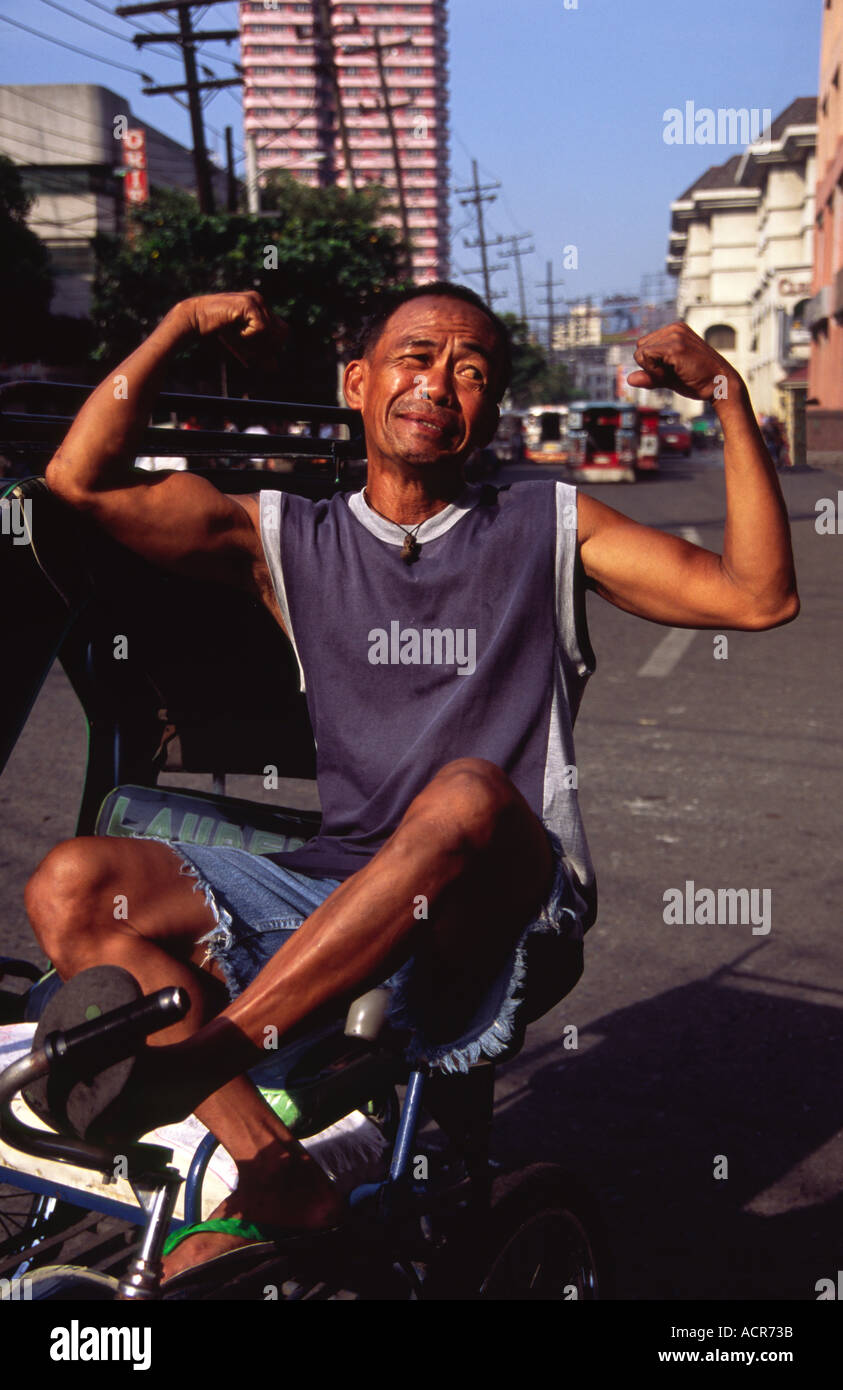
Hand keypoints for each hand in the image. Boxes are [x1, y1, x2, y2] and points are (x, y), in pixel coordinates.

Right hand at [176, 291, 288, 366]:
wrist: (193, 320)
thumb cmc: (215, 334)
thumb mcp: (242, 347)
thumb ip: (259, 354)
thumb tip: (275, 368)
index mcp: (260, 308)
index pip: (282, 331)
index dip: (272, 347)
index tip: (255, 354)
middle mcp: (260, 301)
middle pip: (282, 332)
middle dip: (268, 347)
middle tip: (248, 351)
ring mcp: (255, 301)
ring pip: (272, 332)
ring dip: (256, 344)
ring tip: (239, 341)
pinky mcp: (248, 304)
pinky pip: (261, 329)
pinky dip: (248, 336)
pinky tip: (235, 332)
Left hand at [627, 322, 741, 402]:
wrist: (720, 385)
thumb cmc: (698, 381)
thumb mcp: (669, 377)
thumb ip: (650, 376)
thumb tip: (629, 379)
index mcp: (674, 330)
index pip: (644, 345)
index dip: (651, 363)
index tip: (671, 369)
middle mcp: (674, 328)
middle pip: (639, 347)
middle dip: (650, 365)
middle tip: (674, 371)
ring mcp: (675, 335)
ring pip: (640, 352)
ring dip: (653, 368)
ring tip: (676, 371)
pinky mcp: (675, 346)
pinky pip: (646, 357)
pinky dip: (654, 370)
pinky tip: (674, 372)